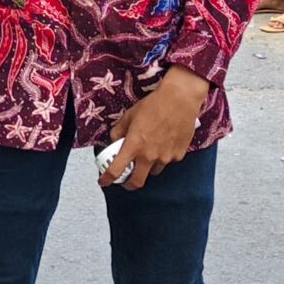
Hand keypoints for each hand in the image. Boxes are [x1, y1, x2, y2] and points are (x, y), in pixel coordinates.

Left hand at [104, 67, 208, 189]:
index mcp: (133, 146)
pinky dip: (164, 156)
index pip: (116, 170)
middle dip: (129, 184)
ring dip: (148, 166)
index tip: (103, 181)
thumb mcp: (129, 115)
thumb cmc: (154, 105)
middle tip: (127, 179)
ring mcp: (165, 157)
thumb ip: (119, 131)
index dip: (107, 178)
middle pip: (137, 182)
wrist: (179, 100)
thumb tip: (114, 140)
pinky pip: (168, 161)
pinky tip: (165, 142)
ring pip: (153, 171)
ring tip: (150, 151)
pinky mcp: (178, 155)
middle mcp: (149, 156)